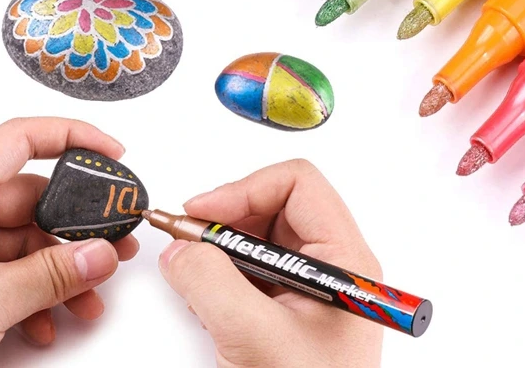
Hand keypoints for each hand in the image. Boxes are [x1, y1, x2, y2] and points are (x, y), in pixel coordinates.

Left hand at [0, 117, 138, 366]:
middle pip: (36, 197)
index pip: (23, 138)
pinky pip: (11, 272)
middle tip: (117, 240)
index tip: (112, 155)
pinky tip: (50, 322)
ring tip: (93, 294)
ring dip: (65, 269)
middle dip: (80, 226)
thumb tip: (102, 253)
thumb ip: (52, 274)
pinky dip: (37, 295)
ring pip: (29, 241)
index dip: (73, 136)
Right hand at [159, 159, 382, 367]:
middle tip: (185, 239)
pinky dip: (221, 275)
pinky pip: (252, 271)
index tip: (201, 212)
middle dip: (226, 218)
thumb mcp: (254, 340)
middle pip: (276, 206)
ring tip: (191, 274)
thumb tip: (180, 248)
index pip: (299, 184)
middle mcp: (331, 266)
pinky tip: (203, 298)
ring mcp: (310, 288)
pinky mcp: (289, 310)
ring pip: (260, 238)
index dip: (246, 188)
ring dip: (220, 248)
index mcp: (344, 259)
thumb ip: (211, 283)